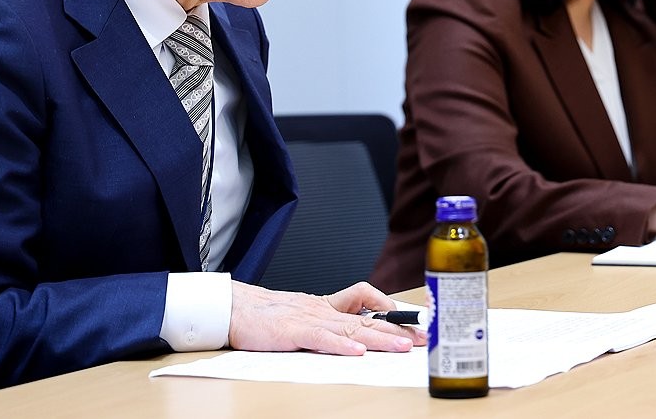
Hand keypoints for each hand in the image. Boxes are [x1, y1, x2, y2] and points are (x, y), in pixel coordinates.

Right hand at [228, 281, 426, 354]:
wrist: (234, 309)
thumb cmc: (266, 316)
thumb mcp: (303, 316)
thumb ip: (327, 324)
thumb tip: (353, 338)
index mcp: (326, 307)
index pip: (366, 302)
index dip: (390, 311)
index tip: (412, 323)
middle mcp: (323, 310)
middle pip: (367, 319)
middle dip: (397, 330)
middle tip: (421, 338)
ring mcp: (309, 319)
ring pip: (351, 328)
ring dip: (379, 338)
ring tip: (402, 346)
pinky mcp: (293, 331)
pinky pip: (322, 338)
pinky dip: (340, 346)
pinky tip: (357, 353)